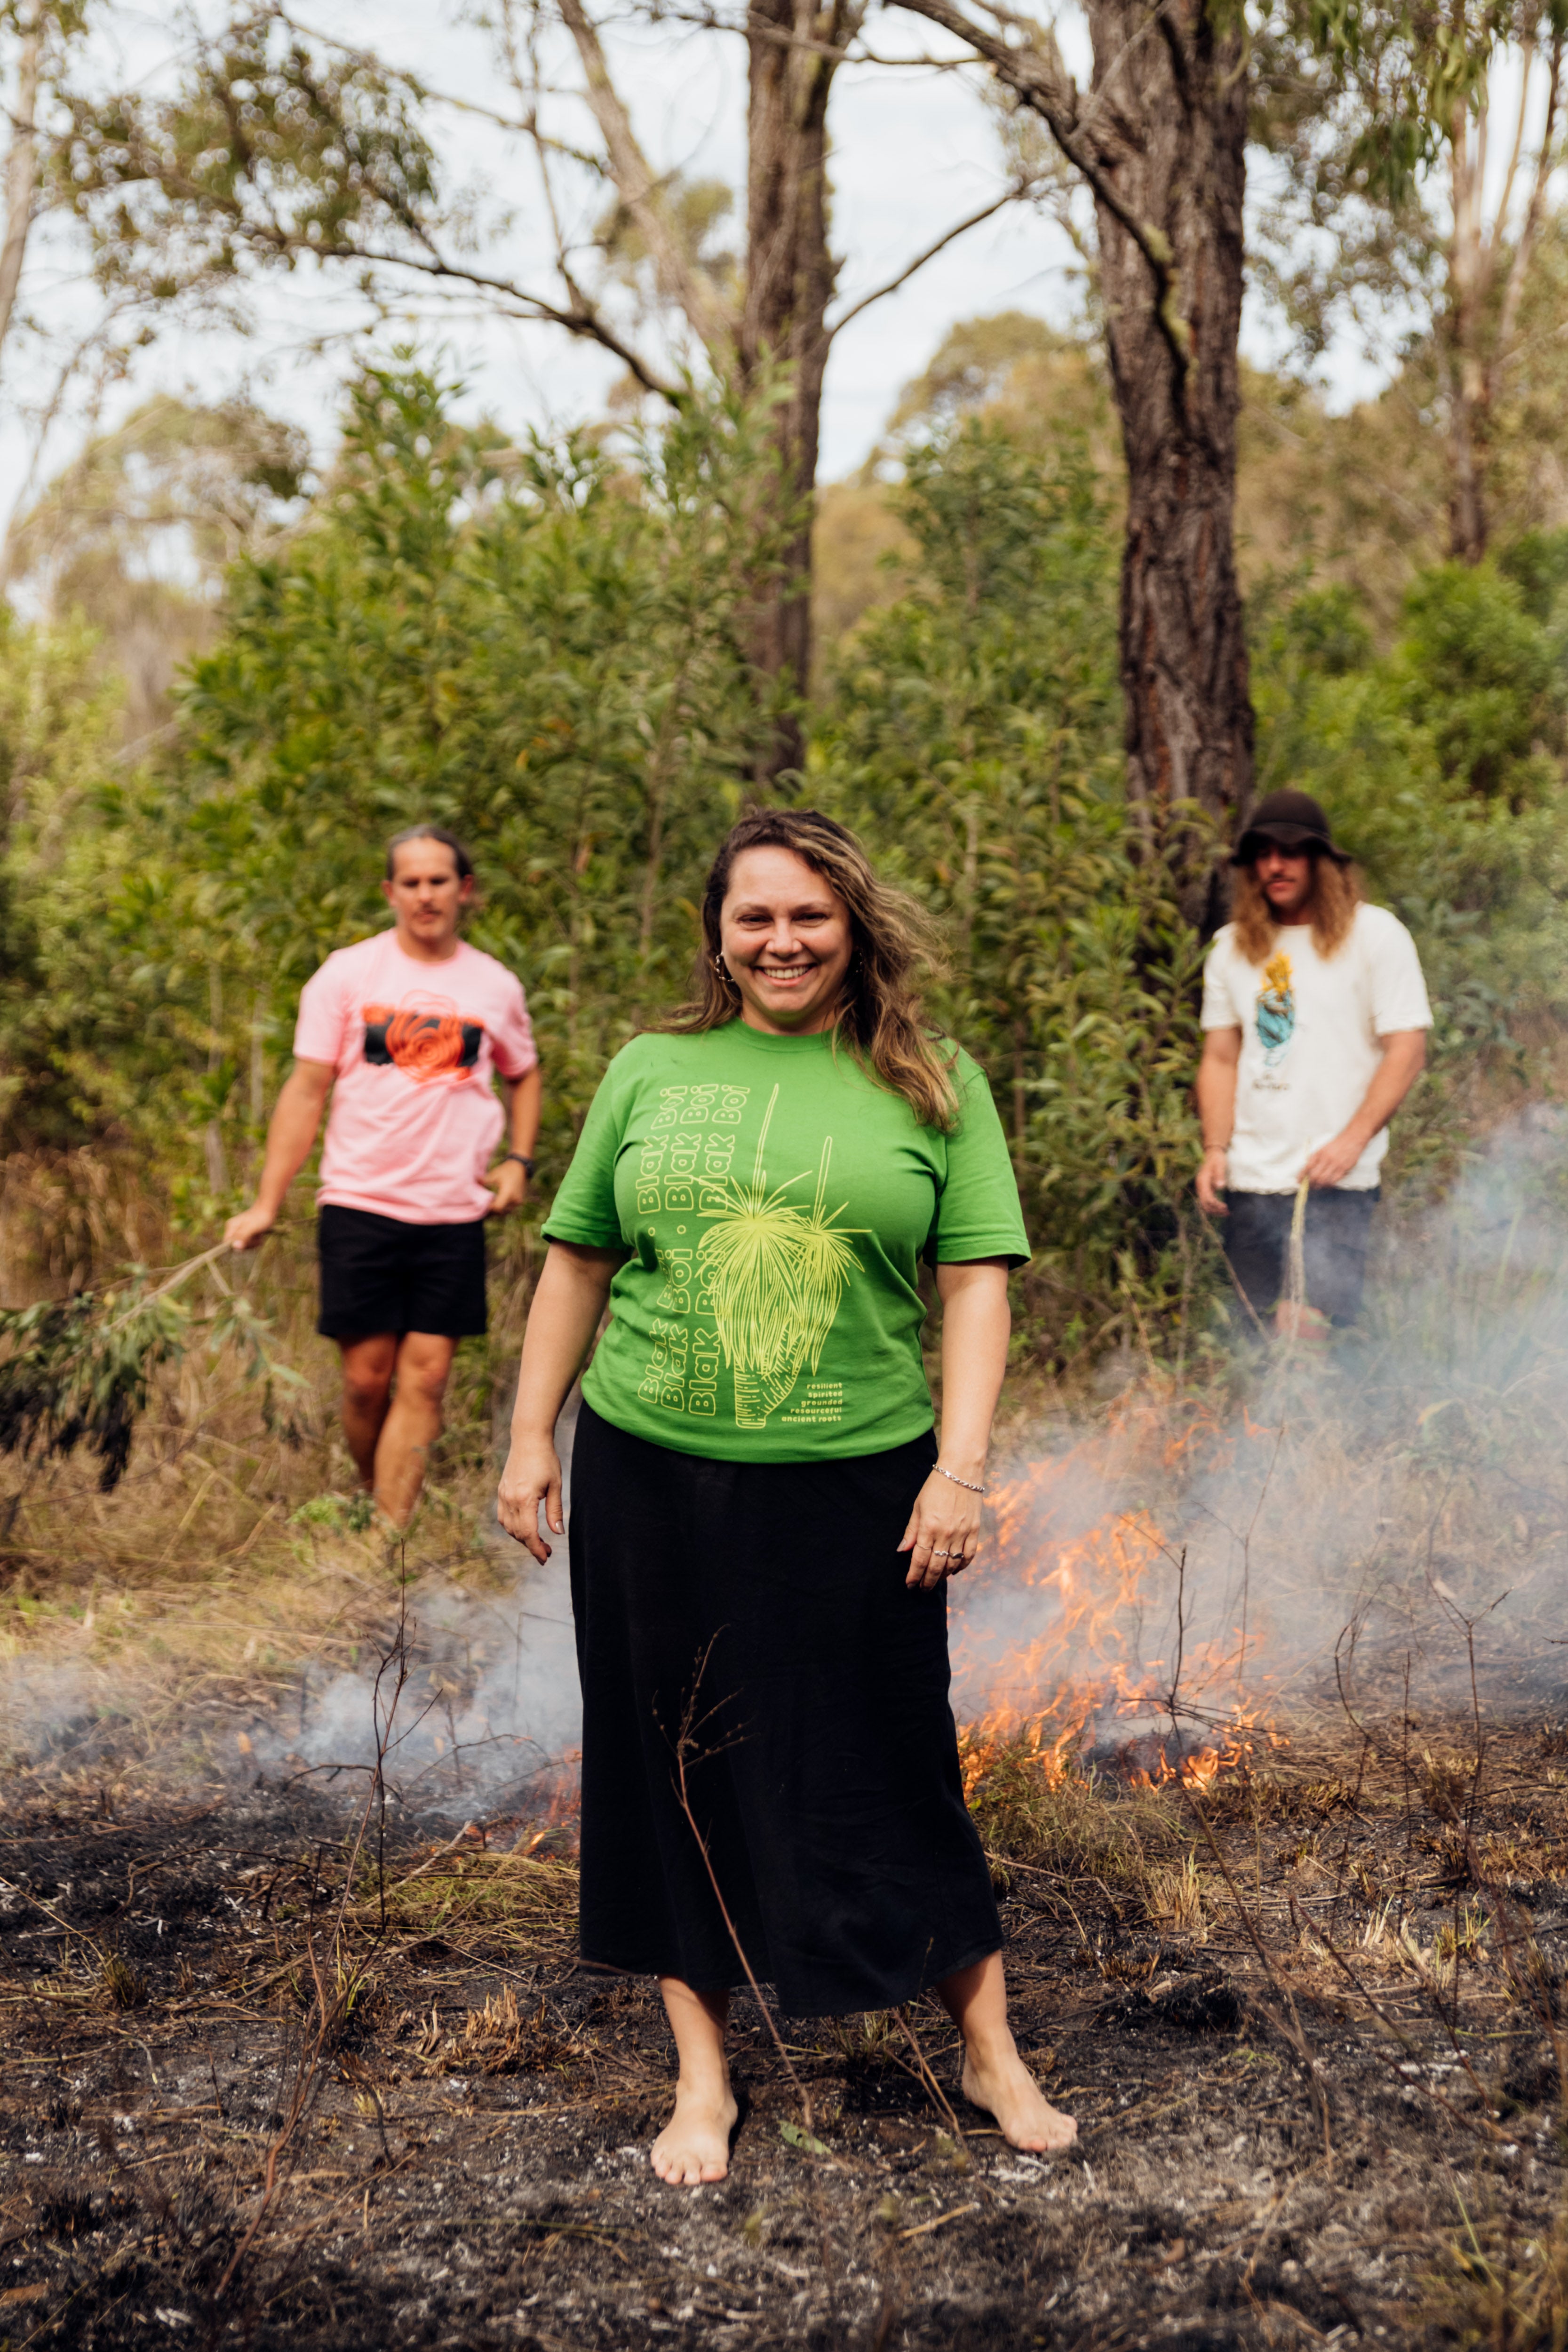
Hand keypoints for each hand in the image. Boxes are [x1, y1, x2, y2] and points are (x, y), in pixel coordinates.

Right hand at [225, 1203, 276, 1252]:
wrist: (268, 1210)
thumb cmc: (260, 1217)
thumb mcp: (252, 1227)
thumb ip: (243, 1236)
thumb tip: (235, 1247)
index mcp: (231, 1227)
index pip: (228, 1243)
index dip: (238, 1246)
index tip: (249, 1241)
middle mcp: (233, 1230)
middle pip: (237, 1247)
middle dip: (248, 1244)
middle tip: (256, 1235)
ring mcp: (239, 1233)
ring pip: (244, 1246)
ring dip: (254, 1243)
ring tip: (259, 1234)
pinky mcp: (246, 1235)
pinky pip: (249, 1245)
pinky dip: (256, 1242)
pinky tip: (259, 1235)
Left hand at [484, 1159, 526, 1216]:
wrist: (520, 1167)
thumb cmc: (506, 1170)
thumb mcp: (495, 1174)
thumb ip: (485, 1180)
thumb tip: (475, 1181)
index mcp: (509, 1193)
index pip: (498, 1207)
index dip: (489, 1208)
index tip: (482, 1205)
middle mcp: (515, 1199)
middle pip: (501, 1212)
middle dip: (492, 1211)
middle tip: (482, 1207)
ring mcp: (518, 1202)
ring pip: (505, 1211)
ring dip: (497, 1210)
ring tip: (488, 1206)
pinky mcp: (518, 1202)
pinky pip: (509, 1209)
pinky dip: (502, 1208)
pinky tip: (495, 1203)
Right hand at [497, 1433, 561, 1562]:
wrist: (528, 1439)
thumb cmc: (546, 1460)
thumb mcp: (556, 1486)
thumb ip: (555, 1511)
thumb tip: (558, 1533)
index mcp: (524, 1499)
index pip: (528, 1533)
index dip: (536, 1549)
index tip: (545, 1558)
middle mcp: (510, 1499)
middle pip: (518, 1533)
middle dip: (531, 1545)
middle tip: (547, 1552)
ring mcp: (503, 1495)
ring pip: (508, 1527)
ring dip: (521, 1537)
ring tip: (537, 1541)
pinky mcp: (501, 1492)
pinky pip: (504, 1517)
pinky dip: (513, 1527)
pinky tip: (524, 1527)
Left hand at [898, 1468, 983, 1590]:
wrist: (961, 1471)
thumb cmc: (935, 1487)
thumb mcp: (918, 1507)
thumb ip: (911, 1531)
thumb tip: (903, 1551)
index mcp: (929, 1527)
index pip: (920, 1559)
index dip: (914, 1575)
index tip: (910, 1585)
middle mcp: (946, 1534)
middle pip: (936, 1567)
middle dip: (927, 1581)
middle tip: (922, 1589)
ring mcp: (962, 1533)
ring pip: (952, 1565)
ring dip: (942, 1576)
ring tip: (935, 1580)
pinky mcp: (975, 1531)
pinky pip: (969, 1556)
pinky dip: (961, 1566)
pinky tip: (954, 1571)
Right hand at [1195, 1147, 1228, 1214]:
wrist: (1212, 1153)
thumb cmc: (1216, 1158)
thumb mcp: (1219, 1165)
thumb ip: (1219, 1175)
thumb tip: (1219, 1187)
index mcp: (1202, 1182)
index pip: (1207, 1199)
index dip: (1216, 1205)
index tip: (1226, 1207)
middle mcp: (1200, 1187)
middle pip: (1205, 1205)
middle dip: (1216, 1211)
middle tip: (1228, 1212)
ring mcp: (1202, 1189)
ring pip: (1205, 1205)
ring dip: (1215, 1211)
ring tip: (1226, 1213)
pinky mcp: (1206, 1189)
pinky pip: (1208, 1201)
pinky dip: (1214, 1207)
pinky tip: (1222, 1208)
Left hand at [1302, 1128, 1364, 1187]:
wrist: (1351, 1139)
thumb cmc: (1336, 1145)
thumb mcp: (1322, 1149)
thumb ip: (1314, 1159)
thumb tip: (1306, 1171)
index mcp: (1319, 1153)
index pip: (1307, 1167)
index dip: (1302, 1175)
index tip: (1299, 1181)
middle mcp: (1326, 1159)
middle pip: (1314, 1176)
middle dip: (1310, 1183)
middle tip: (1309, 1186)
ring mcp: (1335, 1164)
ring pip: (1323, 1180)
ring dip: (1319, 1185)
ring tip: (1318, 1186)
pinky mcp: (1343, 1168)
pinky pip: (1334, 1181)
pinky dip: (1329, 1185)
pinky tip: (1327, 1185)